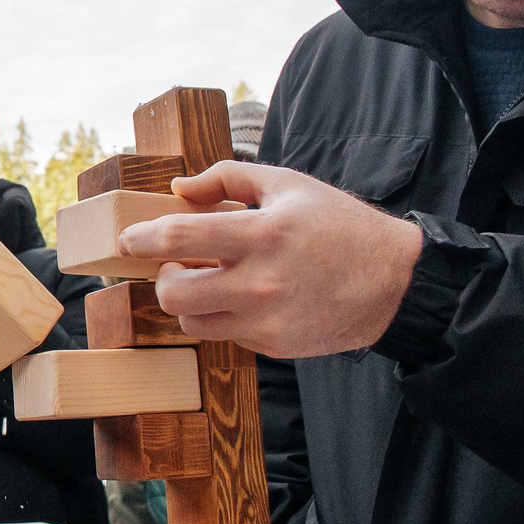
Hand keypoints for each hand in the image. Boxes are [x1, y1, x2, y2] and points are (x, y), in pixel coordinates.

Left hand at [118, 161, 423, 357]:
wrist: (394, 282)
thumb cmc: (340, 226)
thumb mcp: (288, 184)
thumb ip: (227, 177)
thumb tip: (178, 188)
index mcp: (262, 234)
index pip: (178, 238)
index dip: (142, 238)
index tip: (129, 239)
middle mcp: (259, 283)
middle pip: (173, 293)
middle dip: (163, 277)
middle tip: (175, 264)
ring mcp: (266, 321)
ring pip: (192, 322)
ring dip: (189, 301)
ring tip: (208, 281)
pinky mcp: (274, 346)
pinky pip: (225, 335)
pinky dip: (223, 318)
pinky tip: (245, 299)